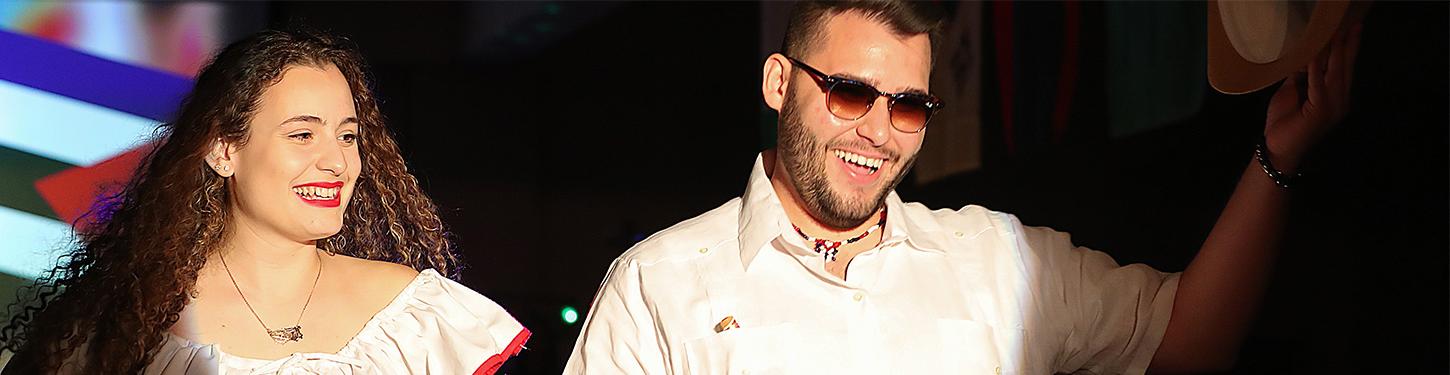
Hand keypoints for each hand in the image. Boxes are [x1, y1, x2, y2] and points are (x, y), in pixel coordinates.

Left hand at [1263, 23, 1362, 170]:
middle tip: (1351, 25)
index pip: (1343, 69)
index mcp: (1335, 98)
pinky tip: (1315, 54)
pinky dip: (1316, 69)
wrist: (1278, 151)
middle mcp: (1339, 101)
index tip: (1349, 30)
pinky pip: (1318, 85)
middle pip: (1345, 68)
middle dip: (1348, 45)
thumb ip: (1299, 77)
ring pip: (1336, 73)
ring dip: (1335, 52)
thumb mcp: (1291, 93)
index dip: (1347, 49)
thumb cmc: (1283, 124)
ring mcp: (1332, 107)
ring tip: (1336, 33)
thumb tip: (1302, 57)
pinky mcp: (1320, 111)